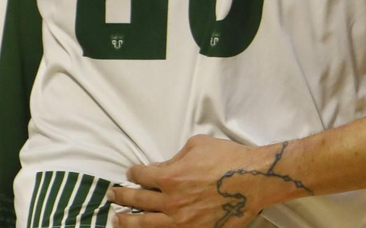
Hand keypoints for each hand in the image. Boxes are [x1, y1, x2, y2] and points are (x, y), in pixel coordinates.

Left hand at [110, 137, 310, 227]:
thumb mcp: (197, 145)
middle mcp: (171, 202)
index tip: (130, 172)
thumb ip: (175, 157)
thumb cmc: (229, 158)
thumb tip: (163, 166)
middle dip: (121, 197)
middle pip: (137, 201)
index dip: (132, 172)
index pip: (140, 175)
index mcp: (170, 176)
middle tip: (112, 196)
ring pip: (145, 225)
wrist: (254, 179)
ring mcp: (182, 221)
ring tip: (117, 220)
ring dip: (127, 222)